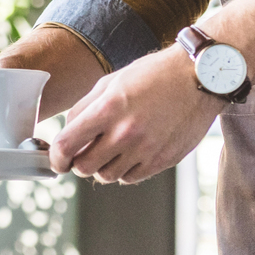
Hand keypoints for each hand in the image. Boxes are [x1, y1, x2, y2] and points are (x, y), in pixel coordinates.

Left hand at [50, 48, 220, 184]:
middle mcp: (126, 132)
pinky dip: (124, 170)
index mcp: (109, 108)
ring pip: (107, 176)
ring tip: (109, 149)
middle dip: (78, 164)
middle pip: (84, 167)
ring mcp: (145, 149)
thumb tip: (68, 131)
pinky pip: (131, 178)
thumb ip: (85, 107)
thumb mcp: (111, 81)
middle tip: (83, 154)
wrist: (198, 79)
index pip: (67, 144)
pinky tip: (129, 153)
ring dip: (102, 167)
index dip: (56, 157)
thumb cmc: (154, 75)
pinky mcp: (162, 161)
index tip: (57, 159)